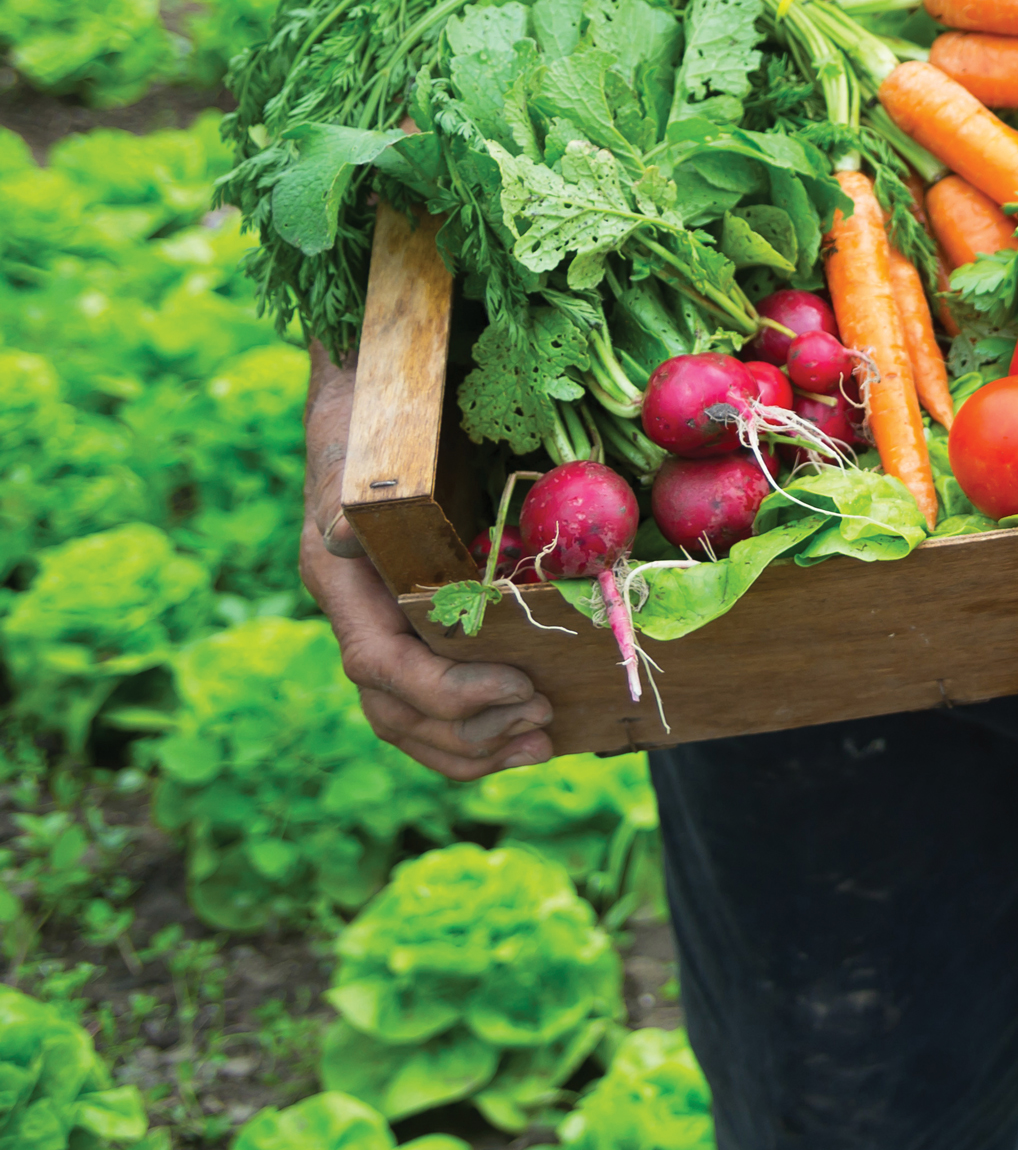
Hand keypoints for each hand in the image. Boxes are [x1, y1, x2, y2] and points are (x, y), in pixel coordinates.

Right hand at [303, 346, 554, 778]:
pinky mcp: (414, 629)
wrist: (368, 406)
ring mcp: (381, 628)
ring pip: (409, 718)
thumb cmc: (376, 427)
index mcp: (342, 587)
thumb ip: (355, 499)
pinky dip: (475, 724)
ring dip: (475, 743)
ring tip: (541, 740)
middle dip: (469, 729)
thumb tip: (343, 530)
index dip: (447, 692)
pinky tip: (527, 731)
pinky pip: (431, 700)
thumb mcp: (364, 455)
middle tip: (542, 719)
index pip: (381, 667)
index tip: (519, 686)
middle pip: (396, 710)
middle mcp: (356, 618)